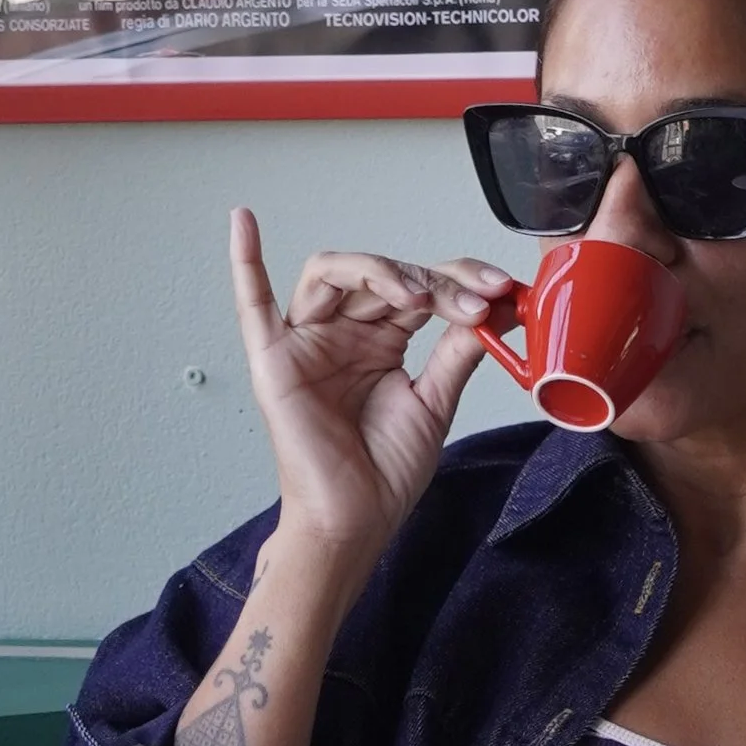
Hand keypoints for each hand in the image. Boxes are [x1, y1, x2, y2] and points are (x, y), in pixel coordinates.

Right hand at [228, 208, 518, 583]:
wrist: (356, 521)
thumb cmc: (383, 473)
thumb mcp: (435, 402)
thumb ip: (458, 350)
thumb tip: (497, 306)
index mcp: (381, 340)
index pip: (419, 287)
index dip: (460, 282)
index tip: (502, 293)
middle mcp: (343, 333)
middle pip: (382, 274)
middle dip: (434, 280)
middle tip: (474, 301)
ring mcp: (308, 341)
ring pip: (334, 272)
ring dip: (380, 269)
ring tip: (418, 294)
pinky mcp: (275, 360)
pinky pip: (252, 304)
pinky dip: (245, 261)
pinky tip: (243, 224)